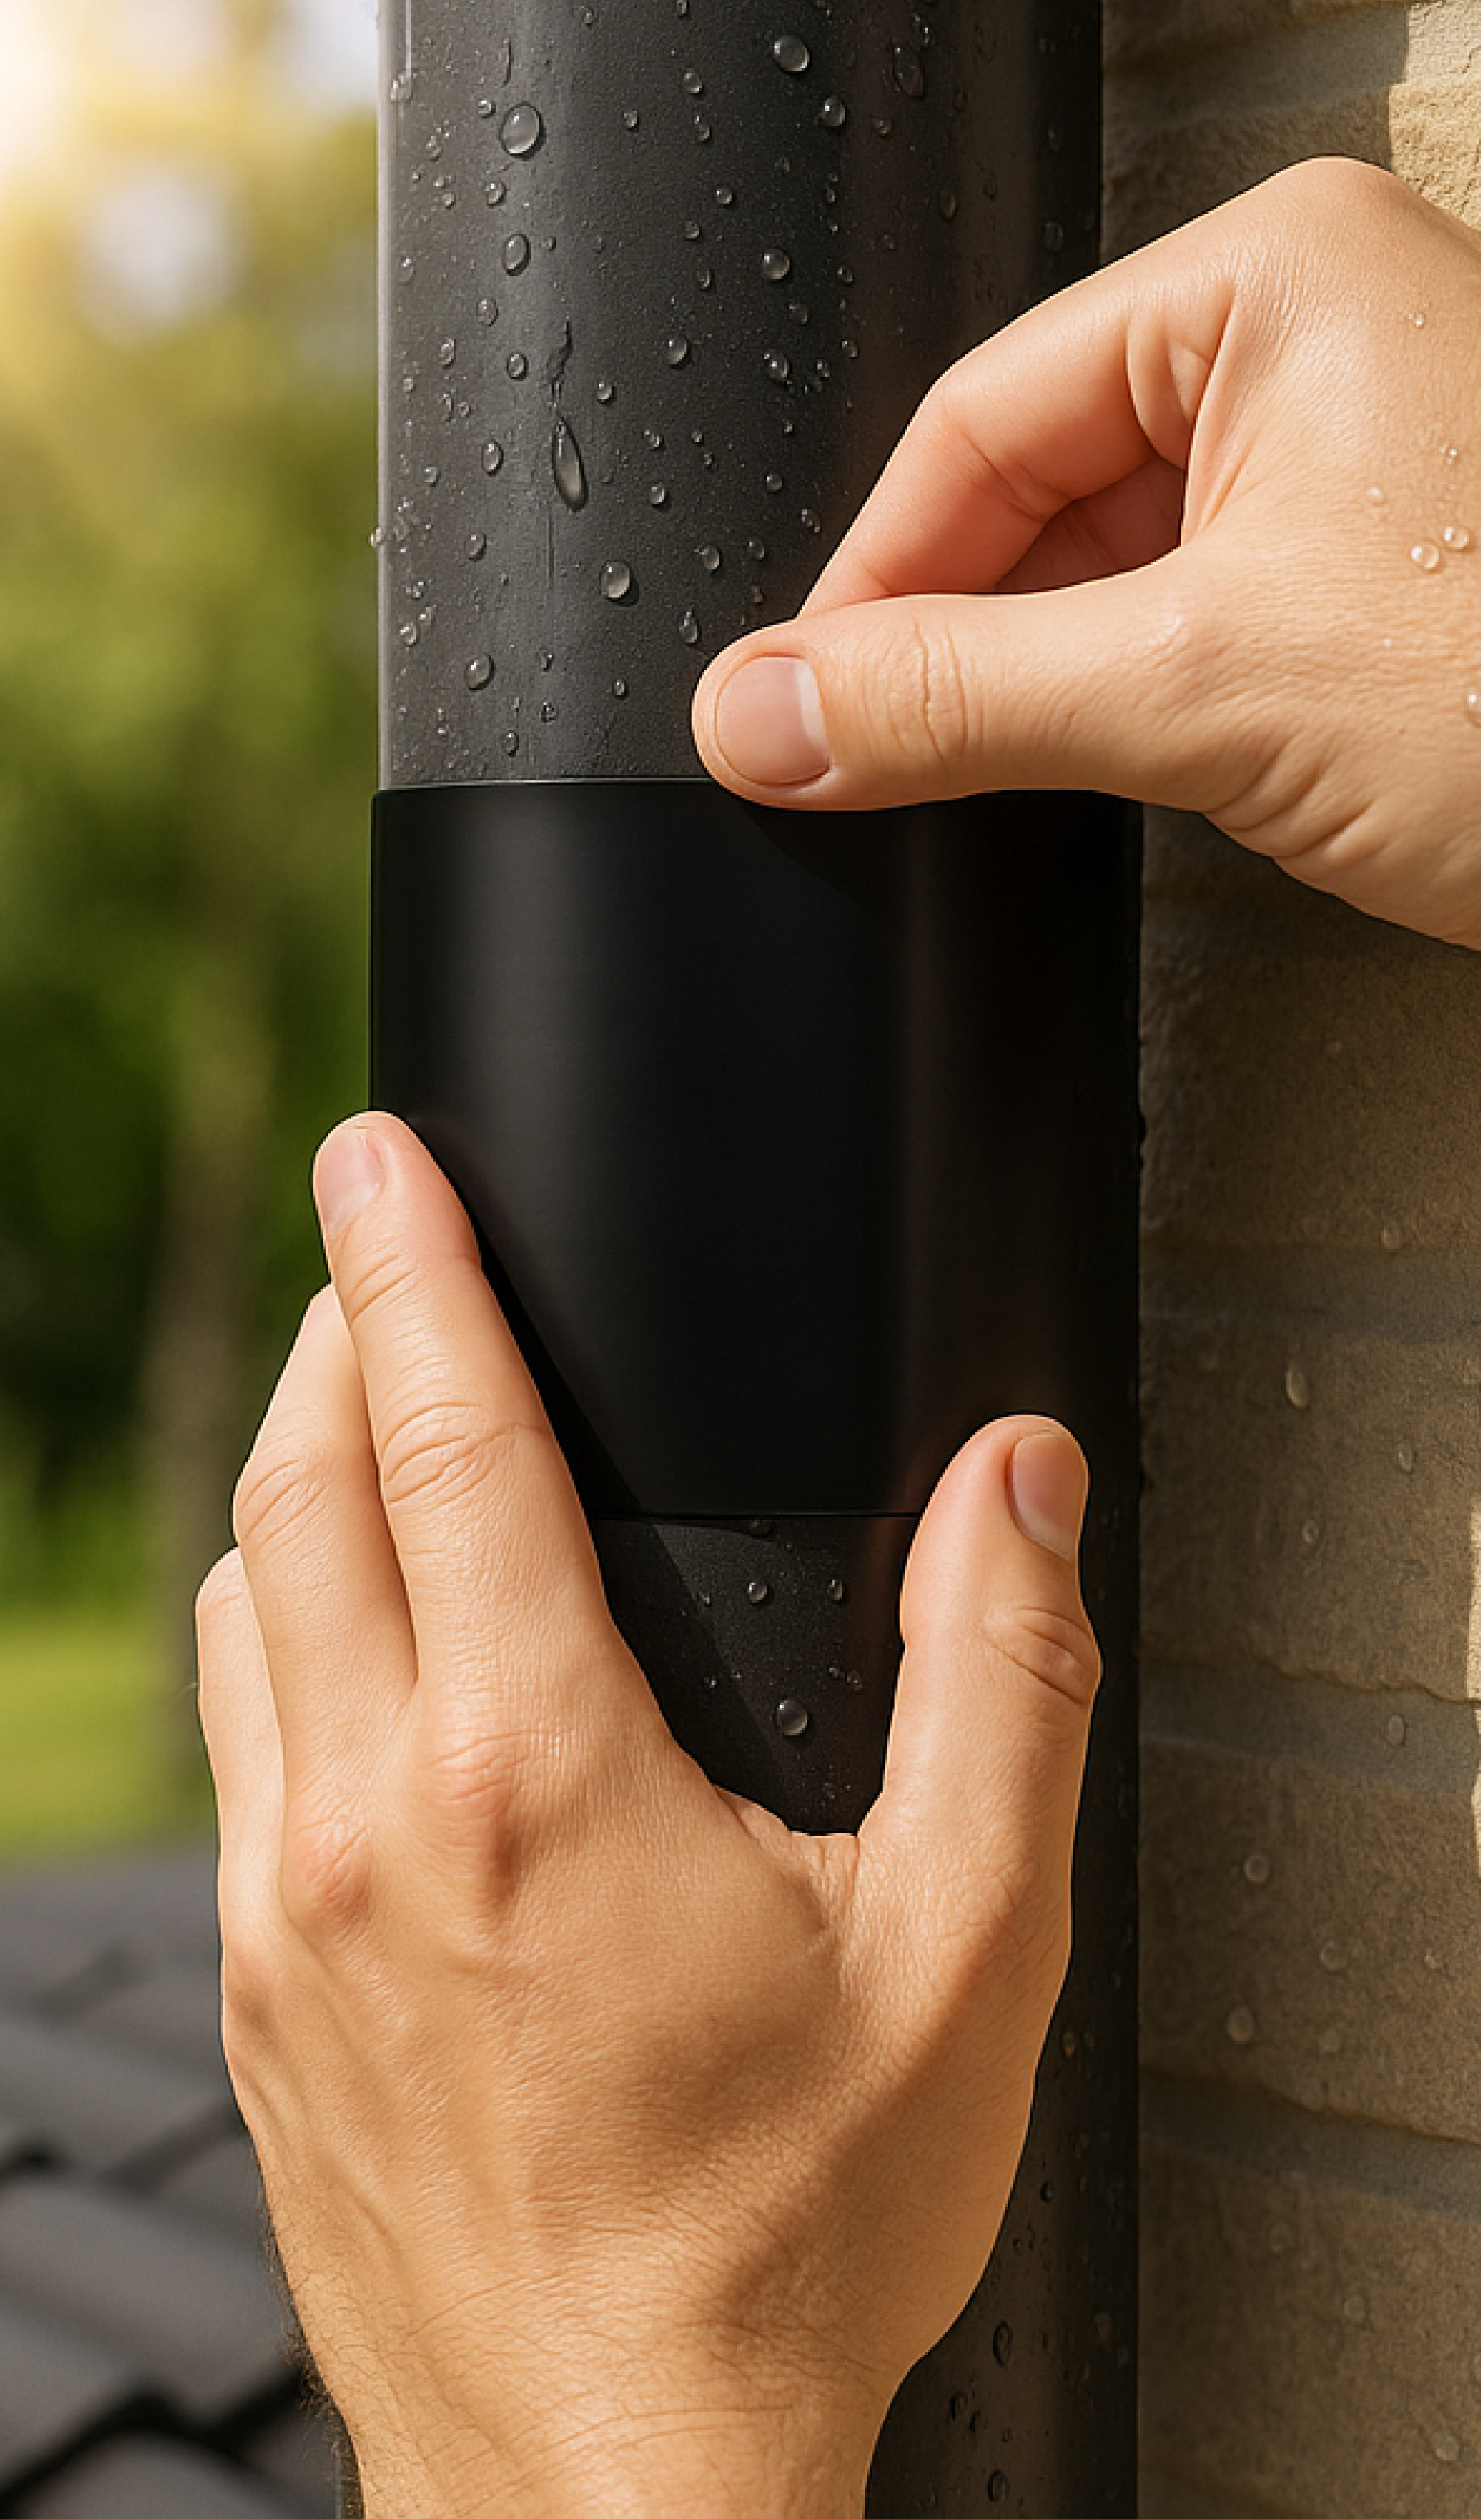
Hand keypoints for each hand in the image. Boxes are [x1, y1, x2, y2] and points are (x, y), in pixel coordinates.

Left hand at [198, 1114, 1098, 2519]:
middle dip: (342, 1334)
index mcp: (538, 1776)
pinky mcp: (250, 1994)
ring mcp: (279, 1912)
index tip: (379, 1152)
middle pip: (303, 1490)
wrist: (607, 2493)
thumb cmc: (781, 2246)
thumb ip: (1001, 1685)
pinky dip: (271, 1631)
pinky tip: (342, 1637)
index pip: (444, 1439)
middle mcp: (369, 1822)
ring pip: (241, 1607)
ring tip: (367, 1413)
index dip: (413, 1265)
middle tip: (384, 1247)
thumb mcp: (962, 1957)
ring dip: (295, 1480)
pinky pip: (228, 1744)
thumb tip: (1014, 1486)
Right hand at [693, 157, 1480, 948]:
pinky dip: (1126, 706)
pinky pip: (1189, 619)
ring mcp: (1351, 460)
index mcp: (1276, 278)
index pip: (981, 417)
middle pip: (1037, 487)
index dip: (871, 577)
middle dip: (958, 635)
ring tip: (1004, 777)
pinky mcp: (1372, 575)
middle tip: (874, 759)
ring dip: (1040, 682)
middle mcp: (1314, 342)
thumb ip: (959, 699)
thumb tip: (767, 710)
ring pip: (1109, 566)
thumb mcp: (1204, 690)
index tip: (801, 703)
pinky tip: (1112, 773)